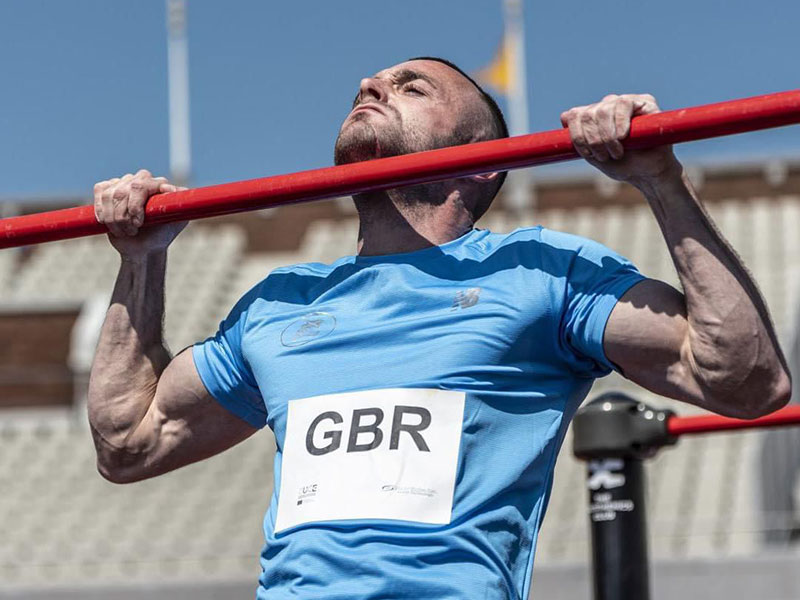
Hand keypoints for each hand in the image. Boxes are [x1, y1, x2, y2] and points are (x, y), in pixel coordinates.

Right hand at [93, 169, 187, 257]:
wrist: (143, 247)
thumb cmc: (161, 235)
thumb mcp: (176, 222)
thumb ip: (180, 206)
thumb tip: (179, 190)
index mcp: (159, 184)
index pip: (141, 186)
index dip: (136, 206)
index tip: (139, 224)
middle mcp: (142, 180)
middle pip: (123, 191)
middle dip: (124, 215)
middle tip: (132, 231)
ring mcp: (124, 183)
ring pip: (109, 196)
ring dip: (114, 219)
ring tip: (125, 232)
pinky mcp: (107, 189)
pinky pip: (99, 194)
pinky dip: (102, 212)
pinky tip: (109, 223)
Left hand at [560, 94, 681, 186]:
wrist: (648, 173)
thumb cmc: (622, 165)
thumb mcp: (594, 155)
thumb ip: (579, 139)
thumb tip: (564, 116)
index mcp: (593, 117)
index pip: (574, 115)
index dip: (577, 136)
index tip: (588, 154)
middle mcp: (607, 106)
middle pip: (587, 114)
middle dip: (593, 140)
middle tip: (605, 156)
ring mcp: (624, 102)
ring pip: (603, 110)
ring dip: (607, 136)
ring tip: (617, 152)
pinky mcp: (644, 101)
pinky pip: (623, 104)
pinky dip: (620, 123)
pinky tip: (623, 137)